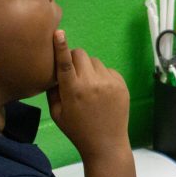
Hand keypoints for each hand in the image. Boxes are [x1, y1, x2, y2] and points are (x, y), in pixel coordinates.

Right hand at [46, 30, 129, 160]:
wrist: (106, 144)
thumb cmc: (77, 130)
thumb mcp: (57, 113)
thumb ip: (54, 90)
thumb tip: (55, 71)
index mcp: (73, 90)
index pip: (65, 62)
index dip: (60, 46)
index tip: (59, 32)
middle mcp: (92, 83)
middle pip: (80, 54)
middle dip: (74, 59)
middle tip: (74, 74)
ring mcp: (109, 83)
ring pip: (95, 61)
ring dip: (89, 68)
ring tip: (89, 87)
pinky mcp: (121, 85)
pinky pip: (108, 70)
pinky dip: (103, 76)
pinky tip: (101, 92)